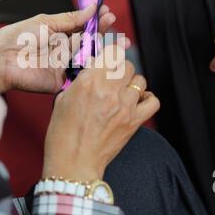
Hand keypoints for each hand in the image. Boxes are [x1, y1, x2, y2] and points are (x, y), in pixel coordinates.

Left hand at [0, 5, 117, 93]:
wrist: (1, 60)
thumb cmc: (16, 38)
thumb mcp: (45, 22)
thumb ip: (70, 18)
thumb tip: (91, 8)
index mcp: (58, 33)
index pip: (83, 26)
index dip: (96, 20)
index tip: (107, 12)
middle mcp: (63, 49)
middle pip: (89, 41)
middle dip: (103, 32)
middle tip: (113, 24)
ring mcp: (64, 65)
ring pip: (88, 58)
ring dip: (102, 49)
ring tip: (113, 40)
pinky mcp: (62, 80)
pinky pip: (80, 75)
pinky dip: (92, 68)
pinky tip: (102, 60)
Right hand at [42, 48, 159, 181]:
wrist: (73, 163)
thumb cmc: (63, 135)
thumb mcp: (62, 100)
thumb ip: (79, 83)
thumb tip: (91, 73)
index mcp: (89, 81)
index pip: (111, 52)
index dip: (110, 53)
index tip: (109, 57)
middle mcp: (109, 89)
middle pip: (127, 64)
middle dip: (119, 69)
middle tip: (112, 78)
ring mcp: (124, 105)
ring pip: (140, 80)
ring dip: (131, 83)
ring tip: (122, 93)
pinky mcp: (134, 121)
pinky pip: (152, 101)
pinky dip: (146, 99)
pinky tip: (136, 102)